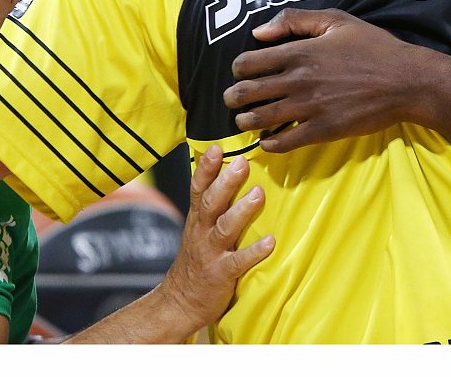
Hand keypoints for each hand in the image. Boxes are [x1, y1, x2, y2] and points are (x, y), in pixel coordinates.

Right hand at [155, 146, 273, 331]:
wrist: (181, 301)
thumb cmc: (197, 258)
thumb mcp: (198, 227)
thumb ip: (212, 202)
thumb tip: (230, 169)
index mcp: (197, 218)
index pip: (198, 188)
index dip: (206, 168)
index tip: (216, 148)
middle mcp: (201, 232)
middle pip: (211, 202)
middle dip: (225, 182)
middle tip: (242, 163)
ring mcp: (211, 252)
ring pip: (224, 228)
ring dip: (241, 211)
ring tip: (258, 194)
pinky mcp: (221, 274)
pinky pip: (238, 261)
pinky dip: (254, 251)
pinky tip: (270, 242)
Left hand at [225, 8, 433, 152]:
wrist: (405, 81)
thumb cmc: (373, 47)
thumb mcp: (336, 20)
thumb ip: (294, 20)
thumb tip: (259, 33)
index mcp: (298, 52)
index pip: (247, 63)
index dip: (237, 69)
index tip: (241, 73)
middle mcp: (297, 80)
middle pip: (246, 93)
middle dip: (233, 97)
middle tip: (233, 100)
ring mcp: (309, 108)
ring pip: (260, 119)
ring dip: (246, 121)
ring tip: (245, 120)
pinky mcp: (322, 131)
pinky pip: (284, 142)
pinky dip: (269, 143)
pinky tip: (268, 140)